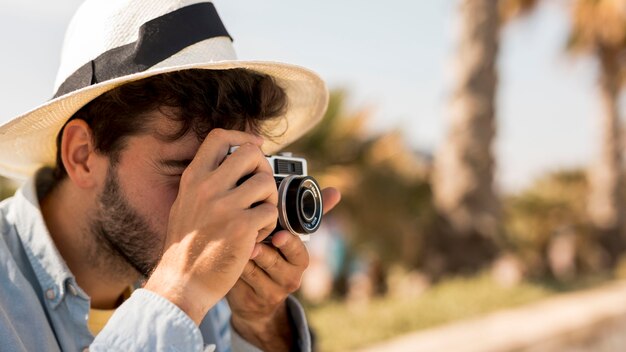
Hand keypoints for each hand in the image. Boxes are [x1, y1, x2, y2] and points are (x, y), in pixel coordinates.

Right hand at [144, 129, 278, 323]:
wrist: (181, 283)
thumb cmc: (186, 247)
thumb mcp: (185, 204)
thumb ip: (206, 182)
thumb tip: (234, 159)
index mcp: (193, 179)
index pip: (219, 137)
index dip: (244, 137)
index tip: (256, 147)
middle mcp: (207, 187)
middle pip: (251, 153)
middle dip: (264, 169)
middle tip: (261, 190)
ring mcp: (224, 206)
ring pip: (267, 182)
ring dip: (270, 200)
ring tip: (258, 218)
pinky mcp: (240, 227)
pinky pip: (271, 212)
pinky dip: (269, 225)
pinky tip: (256, 236)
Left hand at [227, 187, 340, 350]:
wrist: (257, 300)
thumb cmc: (273, 256)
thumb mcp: (291, 237)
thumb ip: (309, 215)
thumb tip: (335, 192)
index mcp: (300, 259)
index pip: (298, 250)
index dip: (289, 243)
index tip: (279, 236)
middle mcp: (290, 278)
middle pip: (275, 262)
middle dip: (263, 252)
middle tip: (253, 243)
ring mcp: (270, 292)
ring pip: (254, 270)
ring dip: (242, 255)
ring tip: (232, 243)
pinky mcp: (249, 300)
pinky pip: (238, 279)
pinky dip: (230, 265)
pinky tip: (223, 254)